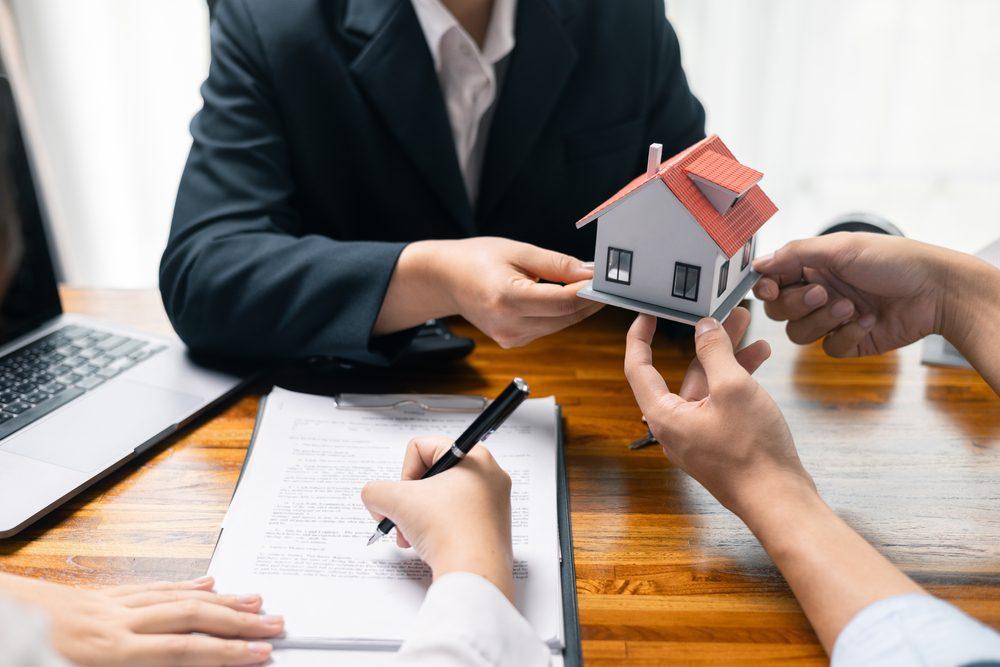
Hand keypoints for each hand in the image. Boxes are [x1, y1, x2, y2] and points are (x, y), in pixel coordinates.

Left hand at [0, 574, 281, 665]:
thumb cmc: (21, 655)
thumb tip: (176, 662)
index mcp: (107, 653)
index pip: (183, 651)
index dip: (227, 654)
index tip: (262, 654)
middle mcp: (114, 623)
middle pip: (190, 617)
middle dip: (237, 621)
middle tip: (275, 623)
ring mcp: (107, 605)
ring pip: (176, 597)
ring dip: (220, 601)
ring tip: (255, 602)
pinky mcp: (97, 597)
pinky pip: (150, 588)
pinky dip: (183, 586)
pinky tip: (206, 584)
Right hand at [360, 437, 514, 601]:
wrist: (474, 573)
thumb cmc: (447, 530)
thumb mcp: (396, 501)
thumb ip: (375, 491)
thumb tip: (374, 497)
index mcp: (474, 457)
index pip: (422, 448)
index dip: (404, 473)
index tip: (405, 497)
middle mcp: (488, 476)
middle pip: (431, 477)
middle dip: (409, 501)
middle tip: (401, 520)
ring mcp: (493, 503)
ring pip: (441, 500)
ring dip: (418, 518)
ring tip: (411, 538)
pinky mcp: (491, 527)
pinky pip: (455, 518)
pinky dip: (436, 530)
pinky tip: (428, 546)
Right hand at [374, 237, 602, 347]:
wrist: (445, 278)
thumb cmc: (476, 259)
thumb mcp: (518, 250)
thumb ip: (557, 264)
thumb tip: (590, 274)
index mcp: (506, 298)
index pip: (561, 302)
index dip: (588, 293)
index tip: (606, 282)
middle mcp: (507, 324)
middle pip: (564, 317)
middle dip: (588, 301)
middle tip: (607, 283)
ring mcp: (509, 337)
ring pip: (559, 325)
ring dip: (576, 308)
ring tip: (587, 287)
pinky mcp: (511, 341)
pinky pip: (547, 328)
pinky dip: (558, 314)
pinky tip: (562, 297)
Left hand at [623, 308, 814, 518]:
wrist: (780, 500)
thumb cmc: (752, 452)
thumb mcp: (733, 388)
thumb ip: (715, 352)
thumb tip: (704, 328)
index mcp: (665, 415)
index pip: (638, 368)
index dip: (639, 337)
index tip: (647, 314)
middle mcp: (675, 426)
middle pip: (683, 373)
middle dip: (706, 341)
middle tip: (724, 314)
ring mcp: (698, 436)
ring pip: (708, 386)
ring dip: (728, 358)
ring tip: (751, 331)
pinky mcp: (720, 442)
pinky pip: (722, 402)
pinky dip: (737, 380)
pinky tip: (759, 360)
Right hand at [751, 233, 964, 356]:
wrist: (936, 291)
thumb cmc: (893, 261)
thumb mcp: (840, 248)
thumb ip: (794, 254)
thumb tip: (757, 263)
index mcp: (813, 267)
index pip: (772, 282)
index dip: (767, 288)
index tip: (771, 288)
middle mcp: (818, 293)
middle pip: (779, 311)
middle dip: (798, 304)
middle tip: (823, 292)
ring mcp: (832, 319)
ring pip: (799, 333)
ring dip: (823, 320)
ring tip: (852, 307)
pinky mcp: (849, 341)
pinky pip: (829, 348)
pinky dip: (847, 336)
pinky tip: (869, 320)